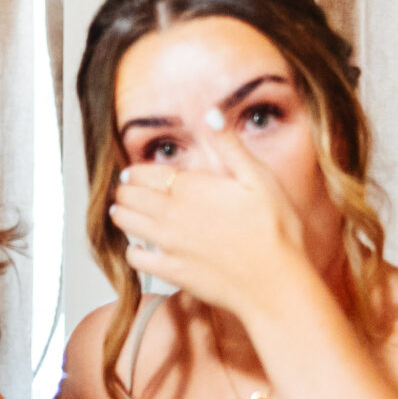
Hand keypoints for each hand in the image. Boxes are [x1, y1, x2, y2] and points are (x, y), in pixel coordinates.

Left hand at [108, 112, 318, 325]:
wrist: (275, 284)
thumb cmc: (275, 231)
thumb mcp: (259, 179)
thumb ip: (230, 146)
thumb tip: (211, 114)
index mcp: (190, 188)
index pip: (144, 173)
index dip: (135, 171)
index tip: (133, 172)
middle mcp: (171, 214)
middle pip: (129, 196)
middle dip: (125, 191)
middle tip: (126, 191)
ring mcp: (167, 244)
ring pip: (125, 223)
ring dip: (122, 214)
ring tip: (124, 212)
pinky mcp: (170, 271)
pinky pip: (134, 257)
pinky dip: (133, 249)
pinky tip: (142, 247)